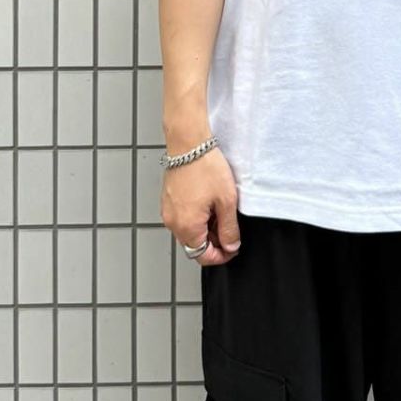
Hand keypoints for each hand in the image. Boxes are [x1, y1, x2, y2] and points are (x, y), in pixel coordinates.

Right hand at [160, 147, 243, 264]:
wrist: (189, 143)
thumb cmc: (205, 167)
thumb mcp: (226, 200)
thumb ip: (229, 228)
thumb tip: (231, 245)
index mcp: (187, 227)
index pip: (203, 257)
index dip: (221, 256)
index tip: (232, 249)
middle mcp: (173, 223)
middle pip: (194, 245)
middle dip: (213, 242)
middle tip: (229, 228)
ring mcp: (168, 211)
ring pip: (188, 231)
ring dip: (205, 229)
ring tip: (220, 211)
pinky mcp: (167, 200)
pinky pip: (182, 218)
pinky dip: (195, 217)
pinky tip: (208, 203)